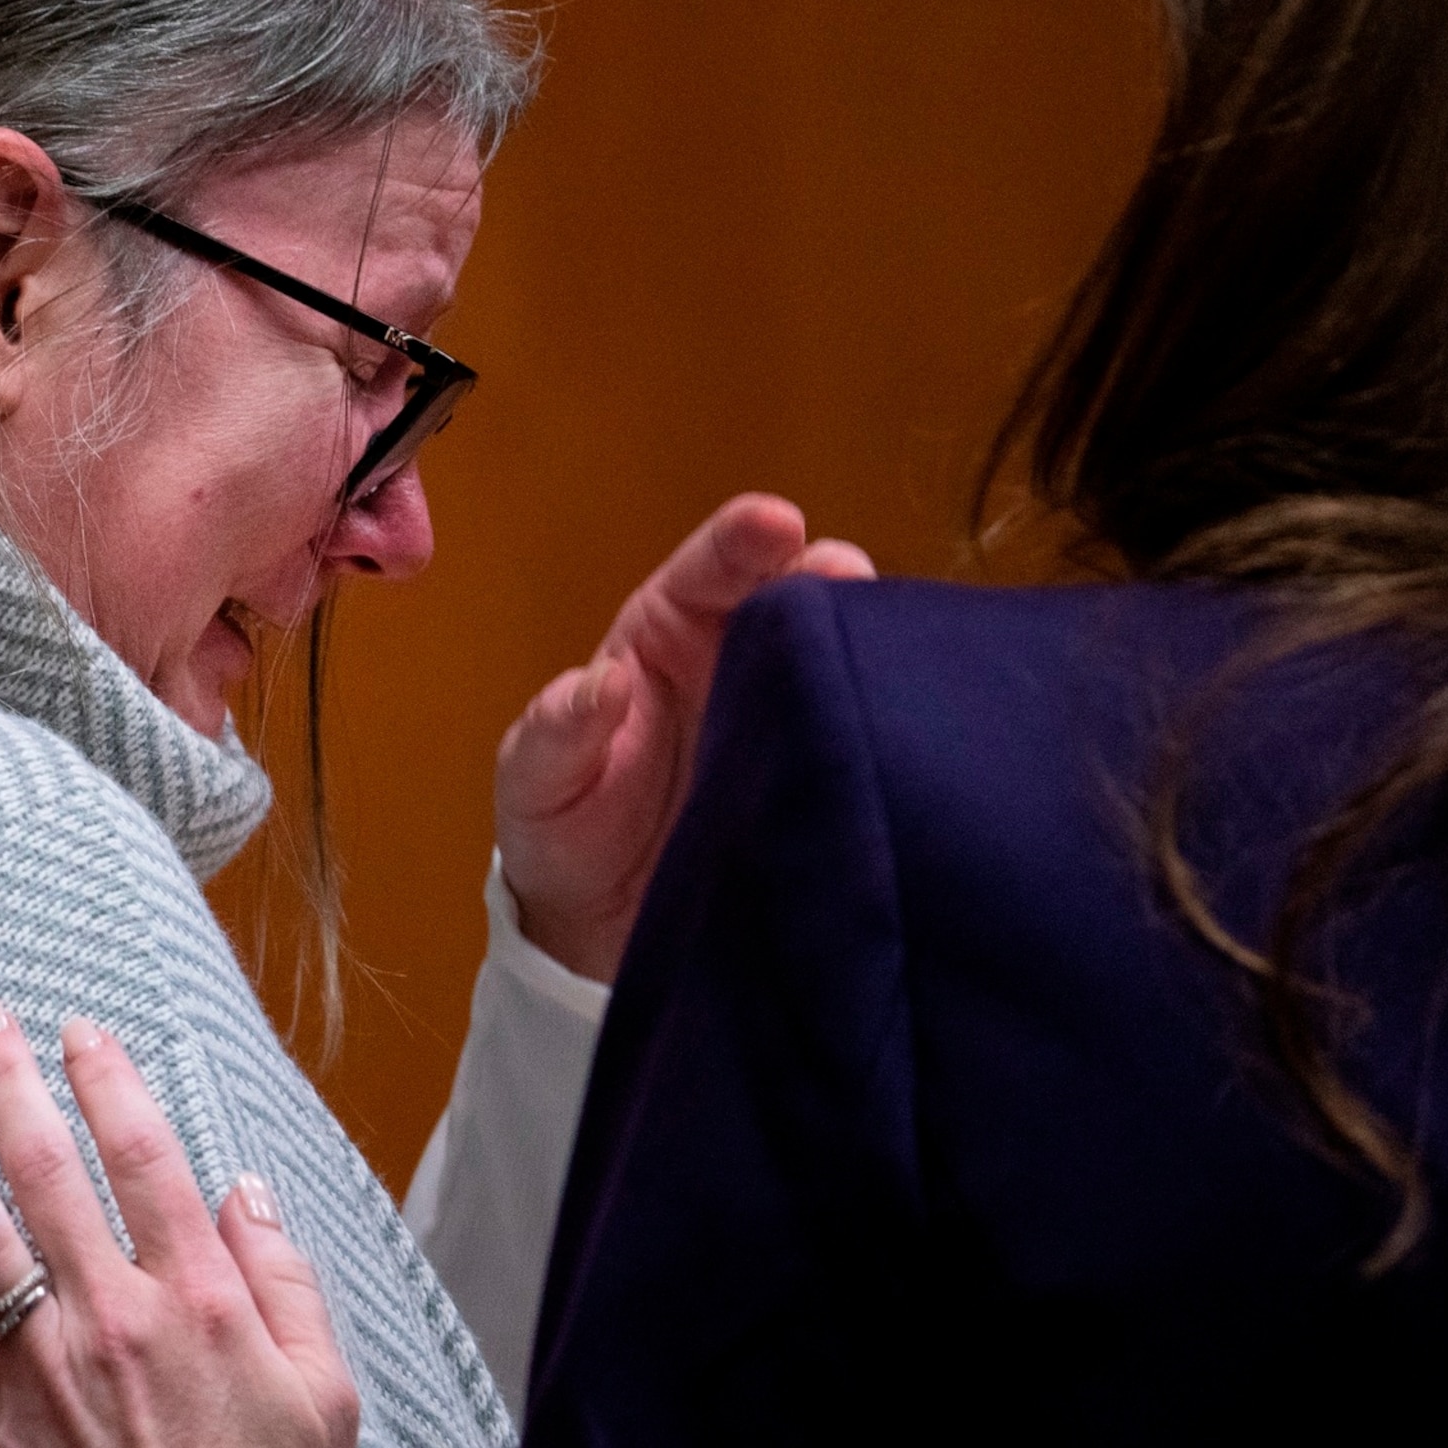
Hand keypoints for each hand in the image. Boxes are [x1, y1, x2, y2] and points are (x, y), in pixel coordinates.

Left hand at [0, 1000, 358, 1447]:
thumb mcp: (324, 1392)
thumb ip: (283, 1279)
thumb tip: (243, 1188)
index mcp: (196, 1300)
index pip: (142, 1152)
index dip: (106, 1077)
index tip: (80, 1031)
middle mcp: (109, 1319)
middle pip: (45, 1168)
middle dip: (8, 1078)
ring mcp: (38, 1377)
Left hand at [496, 493, 872, 981]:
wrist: (599, 926)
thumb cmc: (559, 828)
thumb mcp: (535, 780)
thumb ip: (557, 730)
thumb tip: (603, 681)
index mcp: (660, 638)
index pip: (705, 570)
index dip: (741, 540)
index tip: (778, 521)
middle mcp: (732, 662)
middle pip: (790, 596)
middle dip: (824, 574)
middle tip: (849, 576)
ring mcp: (782, 718)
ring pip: (837, 661)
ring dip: (865, 645)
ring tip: (889, 643)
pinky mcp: (816, 779)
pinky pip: (856, 739)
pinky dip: (882, 725)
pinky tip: (911, 724)